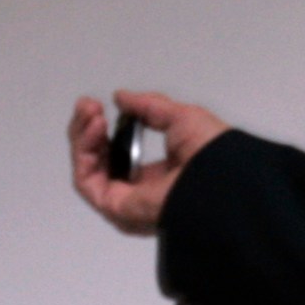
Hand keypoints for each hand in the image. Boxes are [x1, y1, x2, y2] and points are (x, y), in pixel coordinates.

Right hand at [68, 90, 229, 236]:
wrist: (221, 177)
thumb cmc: (212, 154)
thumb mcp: (180, 118)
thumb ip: (148, 107)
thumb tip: (121, 97)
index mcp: (156, 178)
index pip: (117, 156)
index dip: (103, 130)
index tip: (98, 105)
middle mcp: (137, 194)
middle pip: (97, 163)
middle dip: (87, 130)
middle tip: (89, 105)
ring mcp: (124, 203)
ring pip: (87, 170)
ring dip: (82, 137)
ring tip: (91, 113)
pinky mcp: (114, 208)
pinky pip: (86, 181)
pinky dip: (85, 152)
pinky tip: (95, 128)